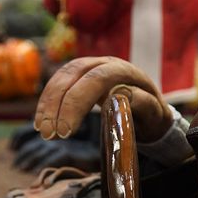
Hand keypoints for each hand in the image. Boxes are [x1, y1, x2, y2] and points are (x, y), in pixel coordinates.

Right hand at [33, 56, 171, 143]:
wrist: (150, 109)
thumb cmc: (153, 114)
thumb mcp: (155, 113)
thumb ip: (142, 103)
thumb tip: (121, 95)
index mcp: (125, 71)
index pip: (96, 79)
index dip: (77, 102)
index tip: (66, 132)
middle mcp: (105, 63)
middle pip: (74, 75)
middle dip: (57, 105)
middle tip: (49, 134)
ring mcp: (91, 66)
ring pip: (62, 76)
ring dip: (48, 102)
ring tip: (42, 130)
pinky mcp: (80, 74)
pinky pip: (59, 82)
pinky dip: (48, 100)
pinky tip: (41, 120)